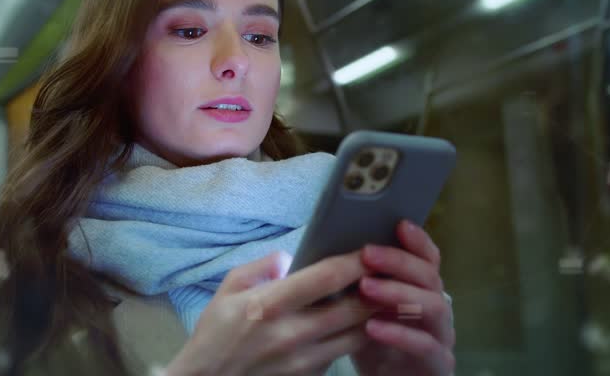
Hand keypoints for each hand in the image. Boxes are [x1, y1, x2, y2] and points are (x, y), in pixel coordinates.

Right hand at [167, 249, 378, 375]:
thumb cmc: (215, 334)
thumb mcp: (228, 289)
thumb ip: (262, 266)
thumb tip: (292, 258)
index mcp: (270, 304)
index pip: (326, 278)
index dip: (355, 262)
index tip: (372, 249)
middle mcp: (292, 334)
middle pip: (353, 308)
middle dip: (380, 288)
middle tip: (394, 271)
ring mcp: (304, 361)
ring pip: (358, 335)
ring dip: (377, 314)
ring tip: (390, 295)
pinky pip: (343, 353)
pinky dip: (359, 336)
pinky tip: (364, 322)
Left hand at [350, 219, 455, 375]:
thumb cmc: (376, 342)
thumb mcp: (366, 309)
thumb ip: (361, 283)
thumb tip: (333, 254)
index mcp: (423, 289)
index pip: (428, 258)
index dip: (417, 240)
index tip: (399, 224)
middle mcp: (438, 307)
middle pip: (429, 276)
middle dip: (399, 261)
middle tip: (368, 254)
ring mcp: (442, 335)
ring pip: (433, 305)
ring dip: (399, 292)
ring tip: (366, 287)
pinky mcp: (439, 363)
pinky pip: (425, 345)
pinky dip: (399, 334)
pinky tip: (372, 327)